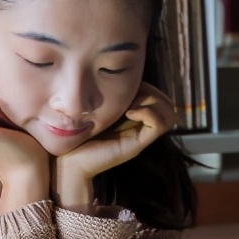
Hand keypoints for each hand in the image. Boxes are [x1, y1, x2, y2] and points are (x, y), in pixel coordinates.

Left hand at [53, 83, 176, 211]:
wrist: (69, 160)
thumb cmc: (78, 134)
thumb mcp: (99, 109)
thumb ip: (114, 98)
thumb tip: (126, 78)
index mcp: (134, 118)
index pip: (160, 97)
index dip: (150, 87)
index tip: (128, 87)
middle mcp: (141, 127)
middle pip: (168, 104)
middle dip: (153, 92)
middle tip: (131, 97)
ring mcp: (141, 137)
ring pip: (169, 114)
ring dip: (152, 102)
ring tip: (131, 106)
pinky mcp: (137, 145)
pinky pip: (159, 124)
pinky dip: (148, 112)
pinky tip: (129, 113)